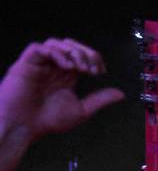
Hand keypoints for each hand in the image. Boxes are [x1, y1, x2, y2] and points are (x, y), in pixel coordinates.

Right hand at [0, 39, 123, 139]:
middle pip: (71, 46)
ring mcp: (39, 65)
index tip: (101, 71)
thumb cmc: (47, 120)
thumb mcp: (81, 110)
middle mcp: (53, 68)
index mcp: (66, 76)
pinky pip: (38, 48)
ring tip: (79, 67)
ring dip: (72, 52)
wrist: (24, 127)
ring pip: (56, 44)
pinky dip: (55, 53)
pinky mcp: (25, 64)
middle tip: (91, 68)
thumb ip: (99, 100)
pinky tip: (65, 66)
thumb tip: (120, 94)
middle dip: (85, 53)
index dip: (94, 58)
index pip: (82, 56)